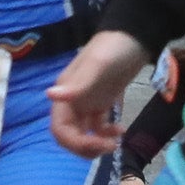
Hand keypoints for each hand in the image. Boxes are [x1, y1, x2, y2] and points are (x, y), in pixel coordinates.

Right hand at [47, 28, 150, 157]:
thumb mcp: (97, 66)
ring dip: (96, 143)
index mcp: (66, 92)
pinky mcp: (102, 102)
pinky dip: (107, 134)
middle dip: (86, 147)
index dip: (75, 143)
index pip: (60, 129)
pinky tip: (121, 129)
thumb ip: (77, 84)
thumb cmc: (114, 48)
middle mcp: (73, 100)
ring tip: (115, 142)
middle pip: (70, 135)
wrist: (135, 37)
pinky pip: (98, 127)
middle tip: (109, 147)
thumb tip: (49, 95)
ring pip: (83, 134)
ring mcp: (87, 102)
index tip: (98, 144)